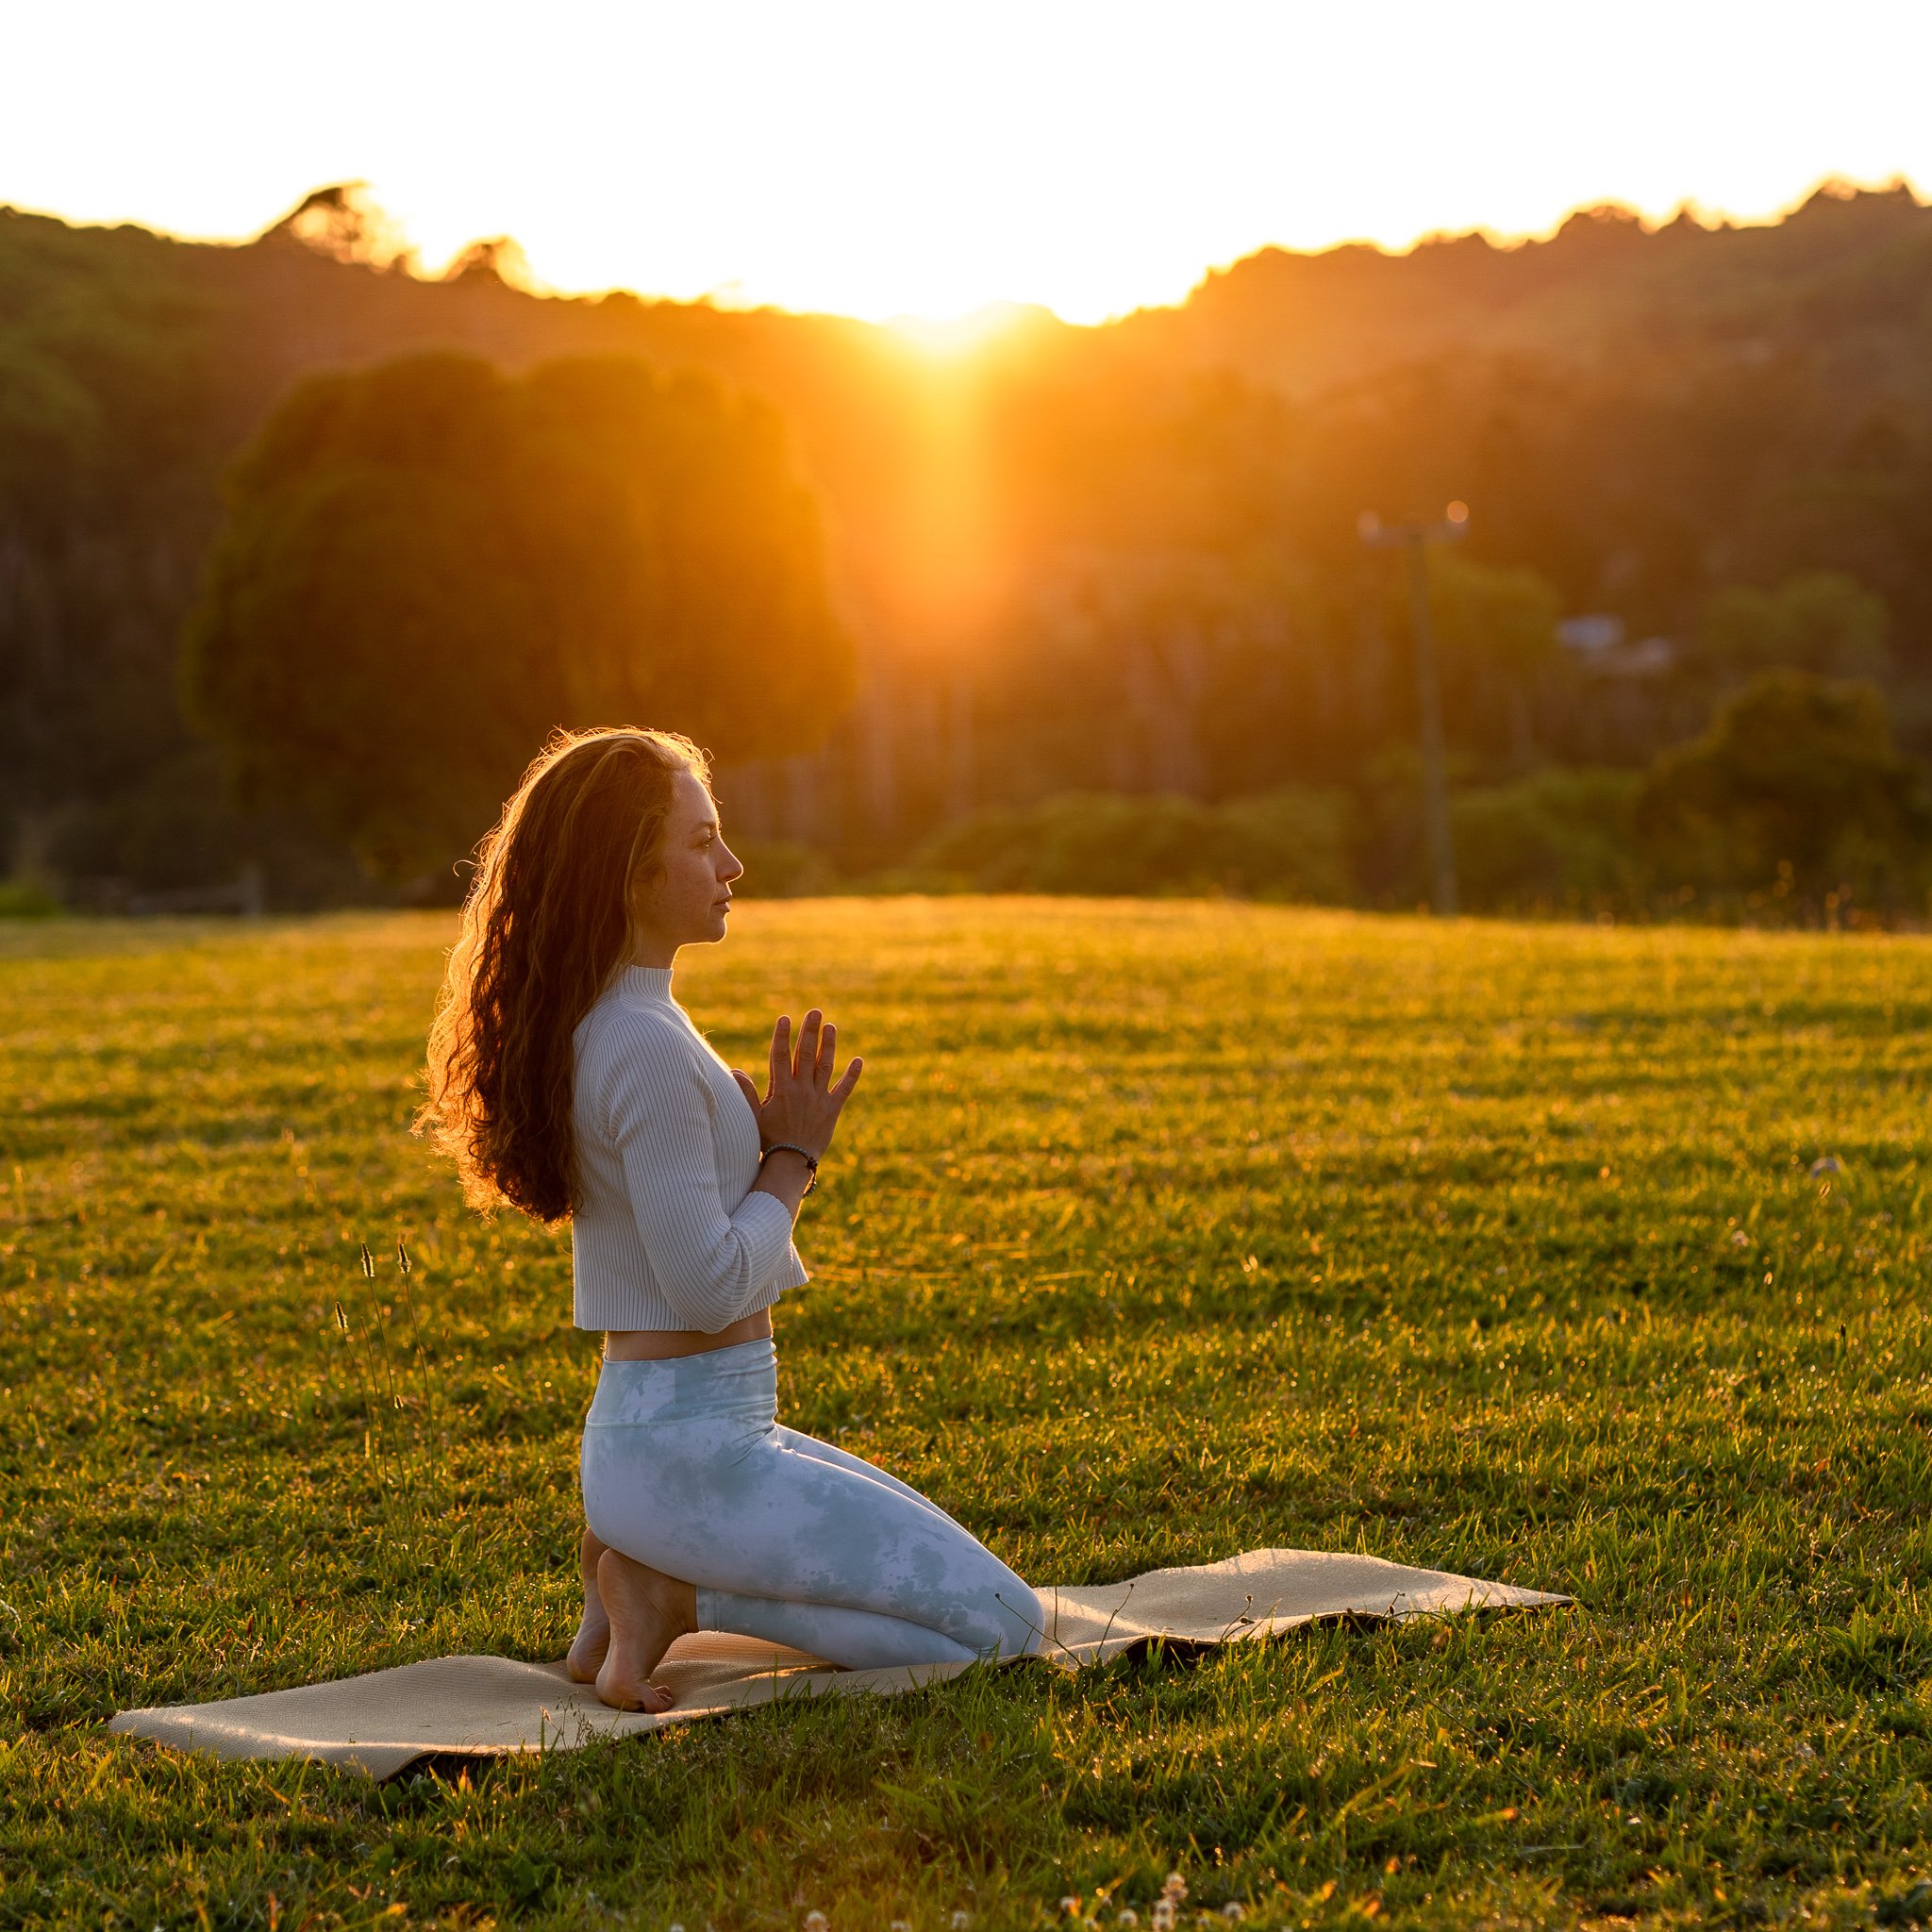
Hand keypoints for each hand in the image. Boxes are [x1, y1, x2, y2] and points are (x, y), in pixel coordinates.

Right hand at [730, 1008, 862, 1161]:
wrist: (791, 1162)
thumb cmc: (769, 1139)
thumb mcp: (753, 1116)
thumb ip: (745, 1093)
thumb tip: (735, 1071)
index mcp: (782, 1089)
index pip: (780, 1056)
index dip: (782, 1036)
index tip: (784, 1019)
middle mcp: (802, 1090)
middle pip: (805, 1054)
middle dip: (809, 1031)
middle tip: (815, 1012)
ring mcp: (818, 1099)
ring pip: (825, 1066)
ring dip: (828, 1045)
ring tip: (830, 1027)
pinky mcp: (832, 1110)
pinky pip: (844, 1089)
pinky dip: (852, 1075)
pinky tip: (859, 1060)